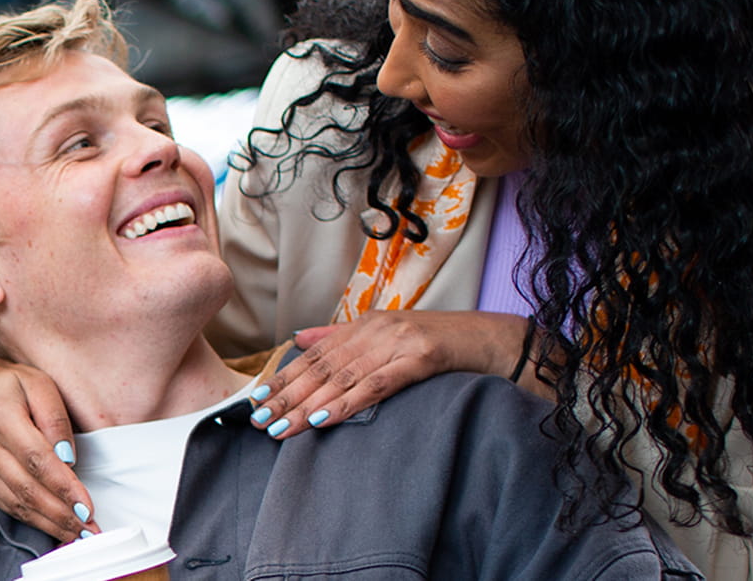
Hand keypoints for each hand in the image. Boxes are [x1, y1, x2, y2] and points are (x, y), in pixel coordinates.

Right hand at [0, 355, 98, 540]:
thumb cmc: (15, 385)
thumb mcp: (40, 384)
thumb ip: (55, 418)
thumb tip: (67, 459)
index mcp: (1, 417)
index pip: (37, 460)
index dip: (63, 487)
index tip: (88, 506)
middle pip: (27, 488)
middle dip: (61, 514)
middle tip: (91, 531)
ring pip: (17, 503)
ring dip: (50, 524)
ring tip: (80, 536)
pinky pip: (7, 506)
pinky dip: (33, 521)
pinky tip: (56, 528)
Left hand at [245, 310, 528, 439]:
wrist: (496, 340)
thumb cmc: (443, 344)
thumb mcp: (388, 337)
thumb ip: (342, 336)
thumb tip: (298, 339)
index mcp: (365, 326)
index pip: (314, 356)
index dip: (283, 379)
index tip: (256, 402)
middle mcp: (376, 331)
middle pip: (322, 368)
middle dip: (287, 396)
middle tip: (260, 421)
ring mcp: (398, 343)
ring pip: (344, 379)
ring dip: (309, 405)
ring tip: (283, 427)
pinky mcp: (422, 358)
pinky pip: (379, 384)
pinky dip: (349, 402)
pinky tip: (326, 418)